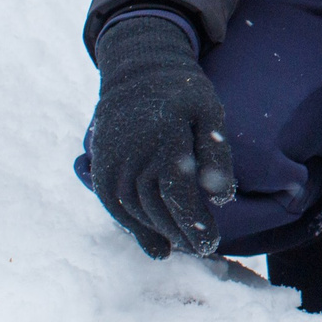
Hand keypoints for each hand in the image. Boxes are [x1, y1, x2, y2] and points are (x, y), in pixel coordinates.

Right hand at [84, 13, 236, 258]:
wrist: (136, 70)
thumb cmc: (183, 94)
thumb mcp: (209, 112)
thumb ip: (216, 153)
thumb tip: (221, 197)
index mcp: (163, 140)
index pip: (178, 194)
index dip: (194, 224)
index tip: (212, 243)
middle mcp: (132, 154)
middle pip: (156, 207)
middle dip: (180, 234)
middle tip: (203, 251)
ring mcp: (111, 160)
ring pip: (133, 210)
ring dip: (158, 234)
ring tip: (182, 249)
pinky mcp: (99, 165)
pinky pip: (113, 204)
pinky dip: (133, 228)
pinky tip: (154, 246)